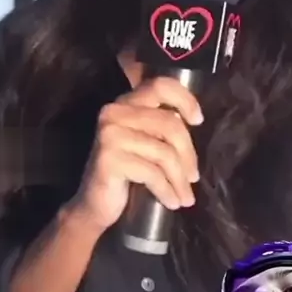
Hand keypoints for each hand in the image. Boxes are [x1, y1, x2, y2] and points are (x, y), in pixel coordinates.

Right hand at [76, 76, 203, 231]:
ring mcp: (110, 134)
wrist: (93, 206)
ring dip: (179, 180)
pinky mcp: (110, 158)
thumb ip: (161, 127)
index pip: (160, 85)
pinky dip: (167, 190)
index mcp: (125, 104)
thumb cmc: (125, 175)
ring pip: (164, 152)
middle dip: (188, 154)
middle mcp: (115, 112)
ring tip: (185, 198)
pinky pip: (152, 172)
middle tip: (193, 178)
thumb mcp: (145, 144)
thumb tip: (190, 119)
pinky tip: (172, 201)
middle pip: (170, 124)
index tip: (198, 120)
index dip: (185, 99)